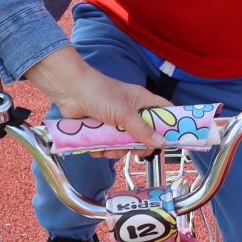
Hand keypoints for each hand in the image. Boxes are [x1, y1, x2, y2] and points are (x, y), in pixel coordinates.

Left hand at [23, 47, 169, 146]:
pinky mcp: (100, 129)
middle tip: (134, 151)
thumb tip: (162, 143)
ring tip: (108, 149)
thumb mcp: (124, 113)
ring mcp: (115, 121)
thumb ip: (143, 129)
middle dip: (137, 145)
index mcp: (141, 101)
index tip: (172, 140)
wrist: (69, 91)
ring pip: (124, 142)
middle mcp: (130, 111)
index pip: (163, 111)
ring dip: (116, 150)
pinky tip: (96, 148)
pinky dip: (102, 148)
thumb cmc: (99, 93)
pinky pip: (107, 144)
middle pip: (143, 134)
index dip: (170, 125)